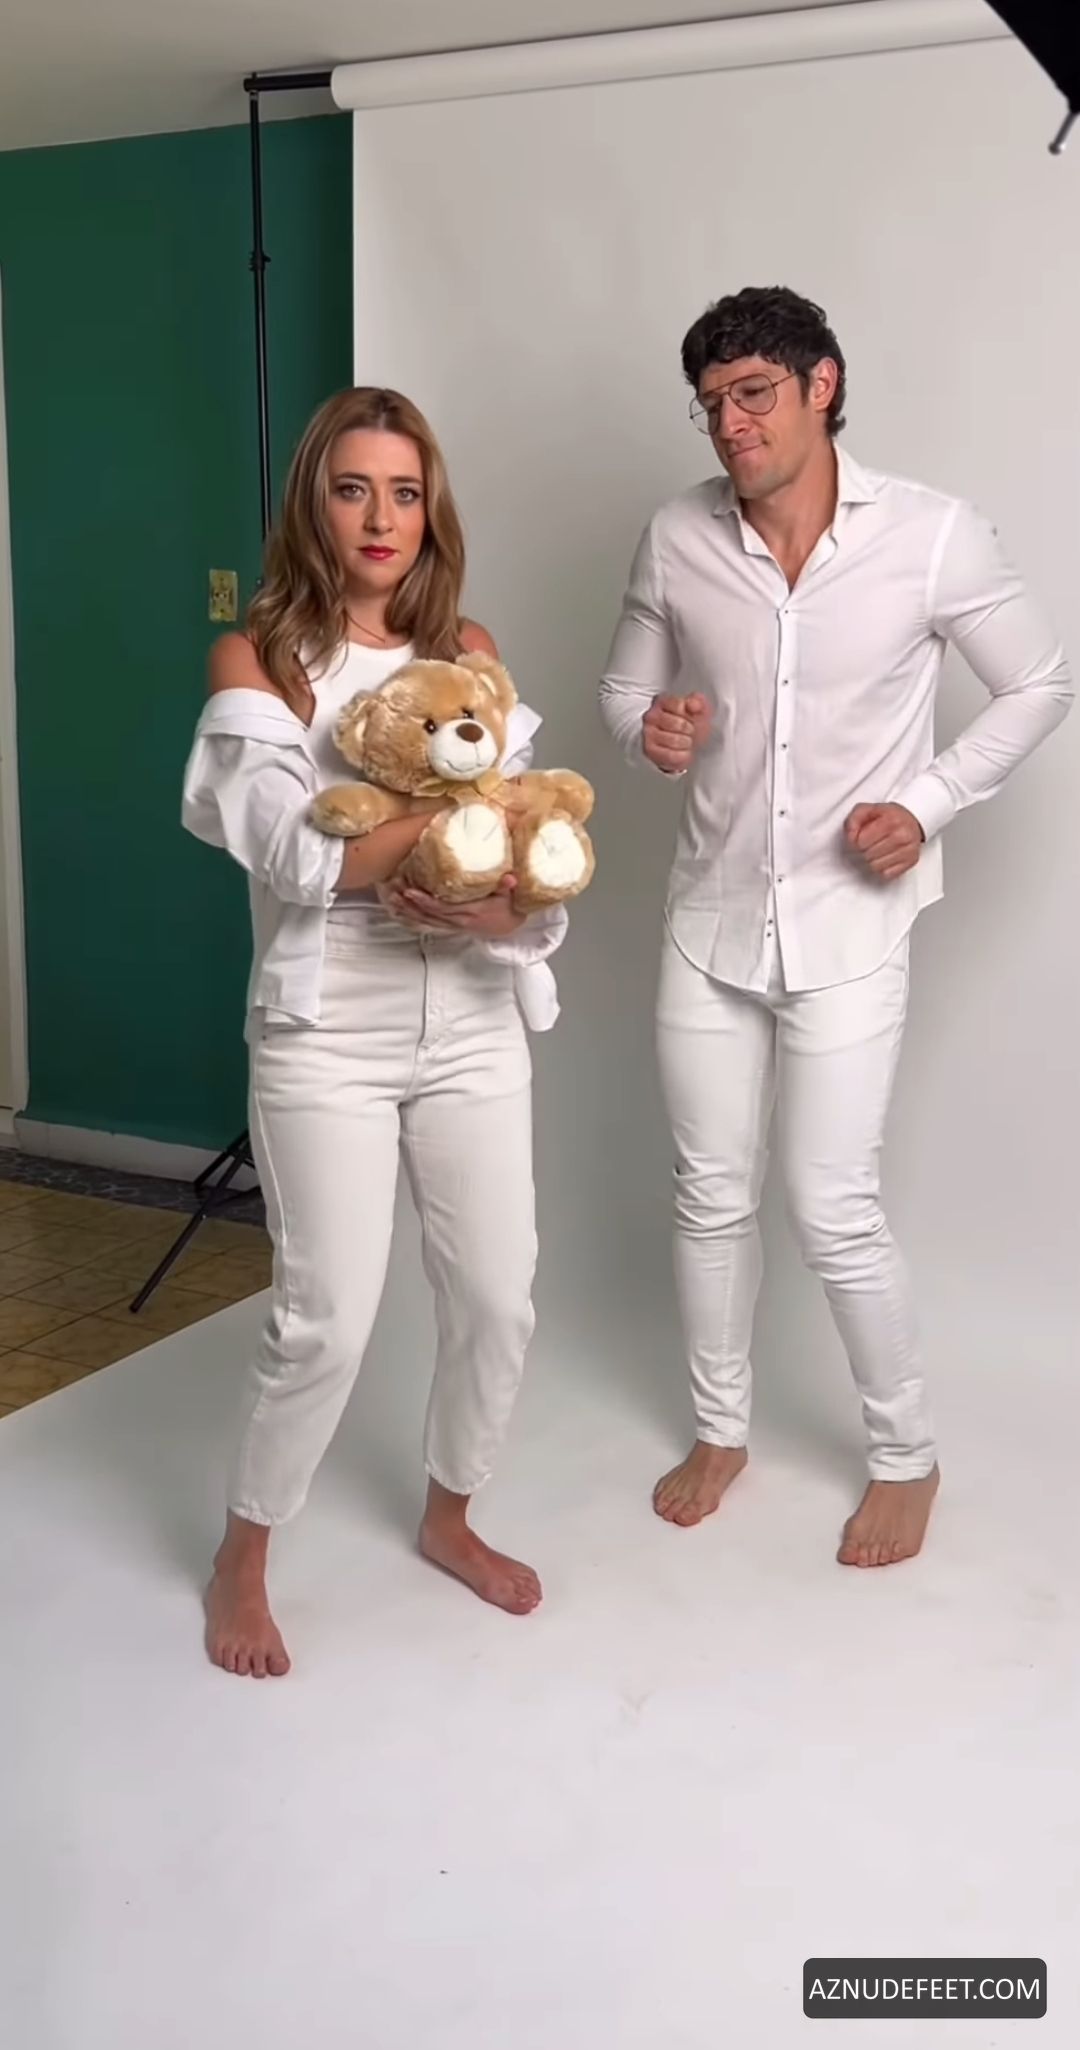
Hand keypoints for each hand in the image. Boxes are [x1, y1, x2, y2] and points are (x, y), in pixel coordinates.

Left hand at [378, 874, 524, 937]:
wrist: (511, 925)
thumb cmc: (509, 907)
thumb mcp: (510, 895)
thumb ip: (507, 887)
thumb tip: (510, 878)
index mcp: (471, 911)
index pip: (443, 907)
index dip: (425, 901)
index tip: (410, 891)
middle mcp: (460, 921)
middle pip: (430, 914)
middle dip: (410, 904)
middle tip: (393, 891)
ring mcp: (455, 925)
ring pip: (427, 921)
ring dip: (409, 912)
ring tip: (392, 900)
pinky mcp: (452, 927)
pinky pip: (430, 925)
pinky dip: (415, 920)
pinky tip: (402, 914)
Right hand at [642, 693, 710, 773]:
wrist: (685, 746)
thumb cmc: (689, 726)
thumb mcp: (699, 710)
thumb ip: (698, 702)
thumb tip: (693, 704)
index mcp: (662, 701)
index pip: (679, 705)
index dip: (690, 715)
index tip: (692, 718)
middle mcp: (651, 715)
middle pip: (678, 724)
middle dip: (690, 730)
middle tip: (690, 732)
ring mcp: (648, 733)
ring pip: (674, 740)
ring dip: (686, 743)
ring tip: (686, 742)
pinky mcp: (649, 751)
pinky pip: (671, 755)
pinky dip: (682, 755)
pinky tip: (683, 751)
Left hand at [845, 803, 924, 881]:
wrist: (911, 821)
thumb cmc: (888, 817)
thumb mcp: (867, 810)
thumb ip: (853, 820)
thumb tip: (850, 838)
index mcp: (891, 820)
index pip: (861, 842)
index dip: (856, 841)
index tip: (861, 837)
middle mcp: (903, 835)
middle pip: (867, 855)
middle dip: (865, 850)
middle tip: (870, 843)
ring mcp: (909, 850)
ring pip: (875, 867)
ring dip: (872, 860)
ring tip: (877, 849)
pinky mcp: (911, 861)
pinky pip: (886, 874)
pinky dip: (882, 867)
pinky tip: (885, 856)